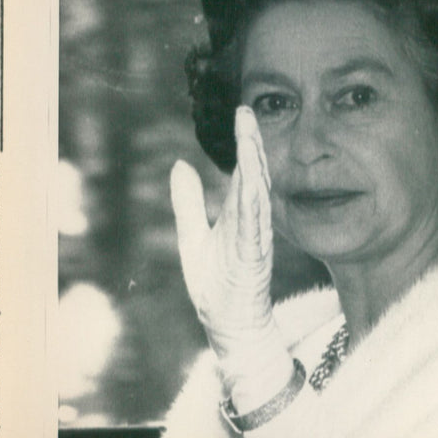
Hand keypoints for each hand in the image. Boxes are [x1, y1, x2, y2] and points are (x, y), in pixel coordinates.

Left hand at [171, 106, 278, 372]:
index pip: (244, 171)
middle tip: (247, 112)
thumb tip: (180, 164)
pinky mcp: (252, 259)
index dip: (245, 142)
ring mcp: (254, 239)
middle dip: (252, 144)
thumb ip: (188, 202)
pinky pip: (254, 227)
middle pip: (255, 175)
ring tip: (249, 138)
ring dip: (254, 167)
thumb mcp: (192, 236)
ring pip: (257, 196)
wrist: (228, 325)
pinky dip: (253, 205)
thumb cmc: (215, 285)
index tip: (242, 112)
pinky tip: (251, 183)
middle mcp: (251, 222)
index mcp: (239, 215)